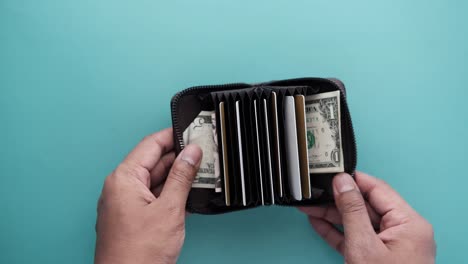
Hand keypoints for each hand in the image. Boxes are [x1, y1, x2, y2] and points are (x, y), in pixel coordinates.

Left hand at [94, 128, 201, 263]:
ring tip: (200, 174)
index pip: (150, 145)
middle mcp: (121, 188)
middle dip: (178, 158)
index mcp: (124, 179)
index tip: (191, 132)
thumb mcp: (169, 209)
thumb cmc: (138, 254)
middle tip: (202, 154)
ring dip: (176, 178)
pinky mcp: (132, 217)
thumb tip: (191, 153)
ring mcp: (125, 203)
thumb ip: (182, 177)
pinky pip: (152, 196)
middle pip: (153, 162)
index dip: (172, 136)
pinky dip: (169, 194)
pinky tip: (188, 194)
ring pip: (154, 180)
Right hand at [299, 172, 435, 263]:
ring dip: (332, 215)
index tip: (332, 173)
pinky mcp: (376, 257)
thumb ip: (352, 211)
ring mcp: (389, 245)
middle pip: (365, 205)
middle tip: (315, 193)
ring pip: (357, 221)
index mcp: (408, 223)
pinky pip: (354, 237)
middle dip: (337, 200)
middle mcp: (401, 231)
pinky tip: (318, 223)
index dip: (353, 179)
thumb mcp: (364, 246)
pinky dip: (336, 232)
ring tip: (309, 207)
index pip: (377, 189)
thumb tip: (343, 183)